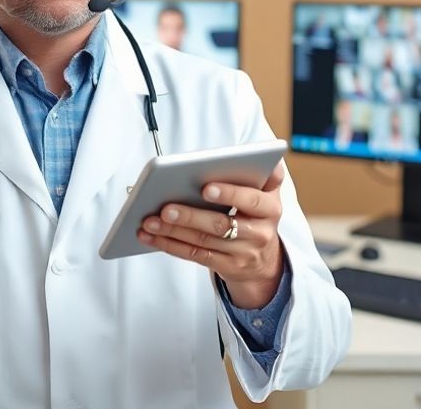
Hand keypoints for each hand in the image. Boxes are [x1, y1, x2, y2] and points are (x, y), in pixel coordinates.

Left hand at [139, 162, 285, 308]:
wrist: (263, 261)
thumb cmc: (256, 216)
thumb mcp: (267, 194)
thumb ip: (264, 174)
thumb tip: (259, 152)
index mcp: (270, 208)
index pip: (251, 200)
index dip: (229, 194)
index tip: (205, 187)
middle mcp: (259, 233)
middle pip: (221, 224)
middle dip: (190, 216)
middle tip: (165, 207)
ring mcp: (242, 253)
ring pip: (203, 241)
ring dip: (173, 231)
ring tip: (150, 221)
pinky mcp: (227, 268)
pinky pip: (195, 256)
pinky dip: (170, 245)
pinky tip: (151, 236)